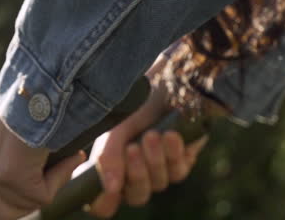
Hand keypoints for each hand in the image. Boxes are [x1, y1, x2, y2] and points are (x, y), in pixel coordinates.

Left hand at [0, 99, 83, 219]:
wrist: (44, 81)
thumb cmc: (33, 102)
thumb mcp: (5, 137)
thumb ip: (1, 166)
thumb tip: (15, 202)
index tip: (2, 214)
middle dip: (26, 204)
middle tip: (45, 183)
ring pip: (24, 207)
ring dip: (46, 188)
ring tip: (57, 161)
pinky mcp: (13, 175)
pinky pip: (41, 197)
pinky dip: (59, 177)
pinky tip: (67, 155)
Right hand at [83, 83, 208, 217]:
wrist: (168, 81)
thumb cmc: (136, 104)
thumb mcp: (115, 128)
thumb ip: (108, 157)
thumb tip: (110, 188)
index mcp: (112, 169)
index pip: (104, 204)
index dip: (102, 202)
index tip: (105, 188)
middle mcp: (135, 174)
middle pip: (135, 196)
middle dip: (135, 173)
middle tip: (133, 148)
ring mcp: (160, 170)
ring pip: (158, 184)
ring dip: (154, 159)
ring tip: (152, 135)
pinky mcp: (182, 162)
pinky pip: (178, 171)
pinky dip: (173, 153)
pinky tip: (170, 135)